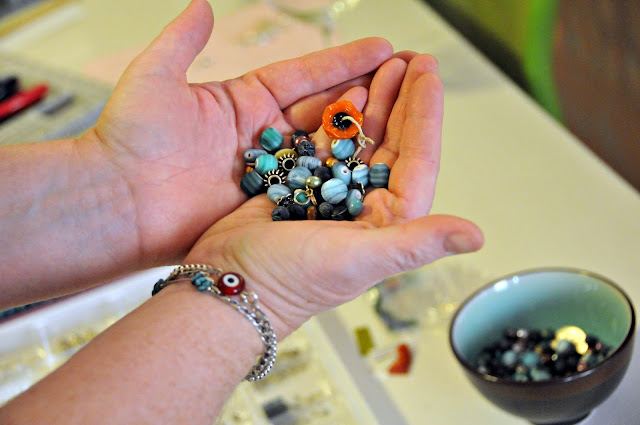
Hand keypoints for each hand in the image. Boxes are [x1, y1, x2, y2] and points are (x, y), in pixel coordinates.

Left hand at [87, 0, 394, 263]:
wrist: (116, 204)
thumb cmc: (128, 141)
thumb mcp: (156, 78)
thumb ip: (182, 42)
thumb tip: (200, 6)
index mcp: (242, 101)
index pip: (304, 76)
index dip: (343, 62)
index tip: (380, 50)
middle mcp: (261, 135)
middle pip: (322, 110)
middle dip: (364, 94)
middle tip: (403, 80)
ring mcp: (267, 171)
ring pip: (322, 148)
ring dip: (359, 134)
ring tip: (401, 117)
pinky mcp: (265, 203)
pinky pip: (309, 186)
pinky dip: (337, 177)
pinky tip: (369, 169)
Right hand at [184, 53, 483, 338]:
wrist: (232, 285)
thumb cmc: (294, 282)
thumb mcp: (359, 260)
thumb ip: (417, 244)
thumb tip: (475, 235)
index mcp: (388, 223)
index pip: (417, 160)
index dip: (424, 116)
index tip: (428, 76)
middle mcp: (366, 206)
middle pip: (393, 143)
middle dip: (403, 100)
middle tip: (412, 60)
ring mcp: (334, 193)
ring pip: (361, 138)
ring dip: (373, 102)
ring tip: (382, 65)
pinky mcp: (303, 184)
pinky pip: (326, 141)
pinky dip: (334, 116)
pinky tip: (344, 91)